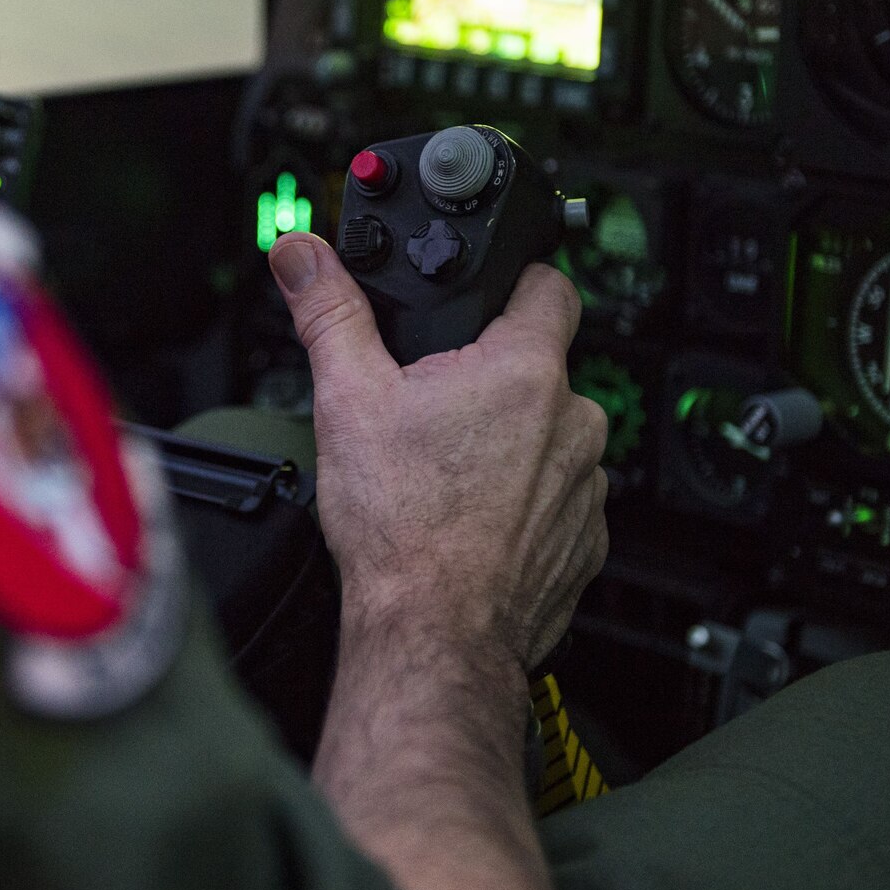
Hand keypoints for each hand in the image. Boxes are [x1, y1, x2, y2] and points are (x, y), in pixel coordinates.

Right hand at [269, 231, 606, 889]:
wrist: (432, 634)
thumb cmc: (400, 528)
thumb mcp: (347, 399)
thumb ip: (329, 312)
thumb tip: (304, 254)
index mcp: (524, 370)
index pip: (548, 286)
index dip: (514, 282)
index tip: (488, 297)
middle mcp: (575, 422)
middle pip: (538, 371)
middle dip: (490, 383)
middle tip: (433, 412)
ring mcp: (586, 486)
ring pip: (549, 439)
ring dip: (510, 447)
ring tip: (445, 476)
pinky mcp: (585, 543)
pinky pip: (557, 503)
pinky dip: (521, 506)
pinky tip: (470, 523)